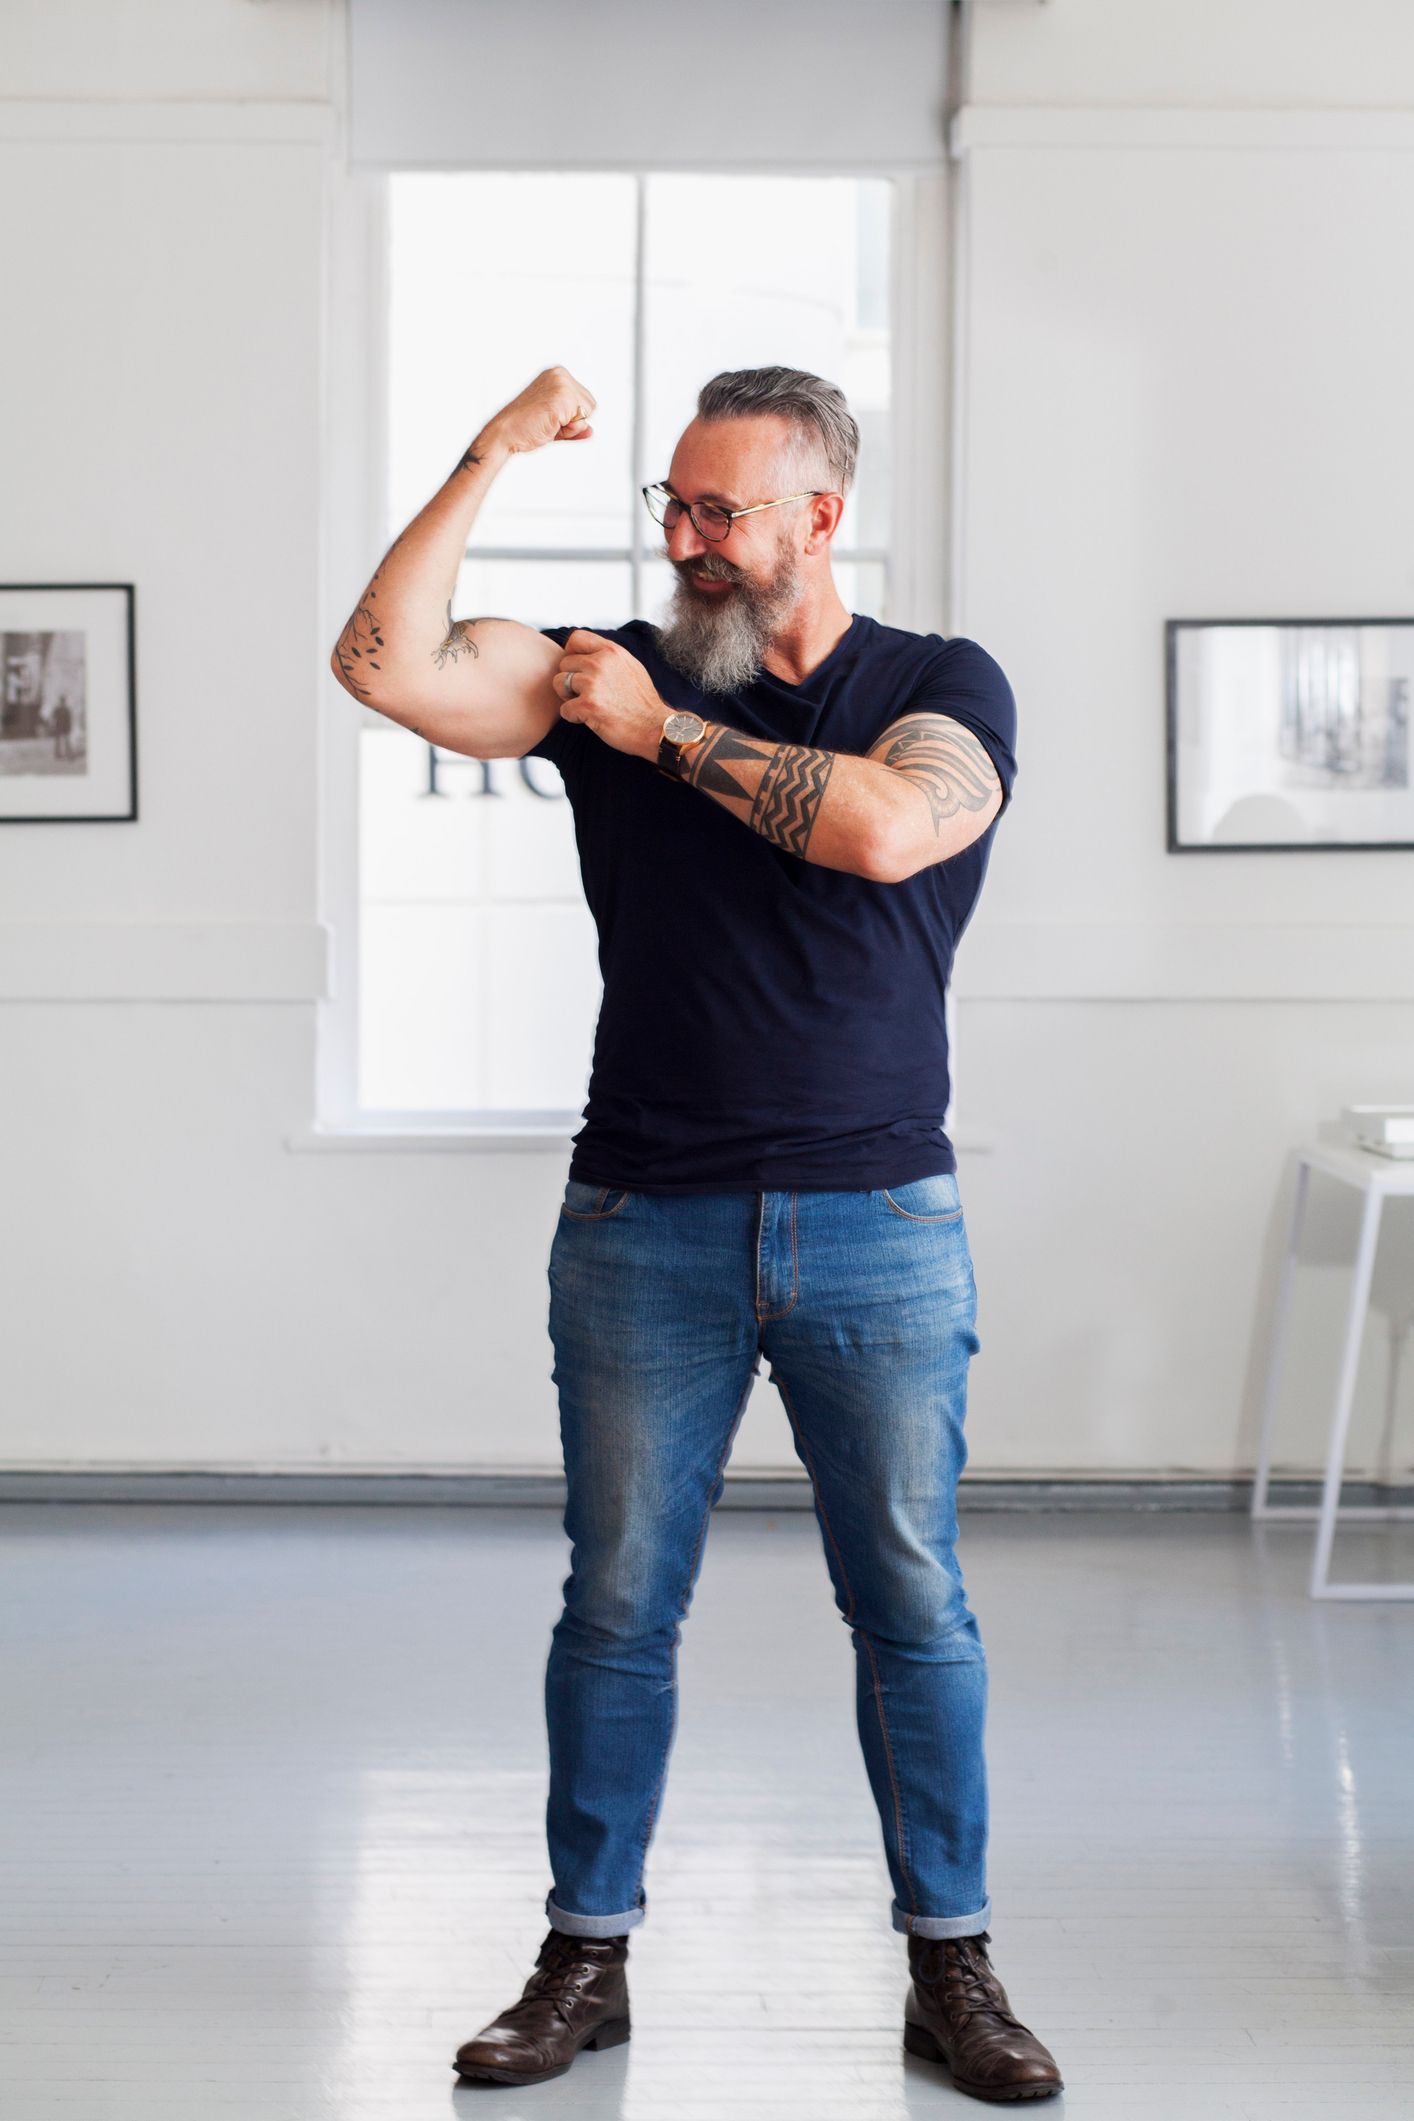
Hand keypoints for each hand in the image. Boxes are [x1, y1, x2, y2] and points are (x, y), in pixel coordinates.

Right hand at [473, 365, 596, 457]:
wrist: (505, 433)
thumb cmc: (525, 427)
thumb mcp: (555, 423)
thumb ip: (574, 424)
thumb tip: (591, 431)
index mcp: (557, 374)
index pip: (586, 400)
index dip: (572, 417)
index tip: (549, 416)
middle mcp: (560, 374)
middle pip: (591, 405)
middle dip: (574, 421)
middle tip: (548, 421)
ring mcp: (561, 384)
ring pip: (588, 412)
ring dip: (571, 426)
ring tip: (548, 423)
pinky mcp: (562, 397)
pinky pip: (582, 422)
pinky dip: (569, 431)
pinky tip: (550, 425)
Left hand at [554, 631, 664, 762]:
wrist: (655, 727)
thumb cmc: (643, 702)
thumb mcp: (630, 666)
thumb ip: (608, 656)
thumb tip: (588, 652)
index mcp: (611, 651)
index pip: (576, 638)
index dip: (571, 653)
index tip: (577, 668)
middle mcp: (600, 663)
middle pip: (564, 663)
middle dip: (570, 680)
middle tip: (585, 694)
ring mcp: (593, 683)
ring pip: (559, 683)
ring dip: (568, 697)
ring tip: (586, 705)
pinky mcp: (588, 705)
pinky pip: (564, 709)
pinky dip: (573, 716)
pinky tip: (590, 719)